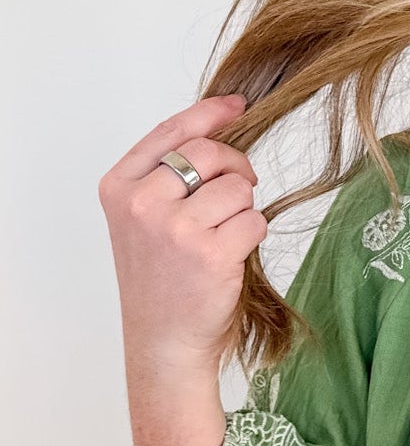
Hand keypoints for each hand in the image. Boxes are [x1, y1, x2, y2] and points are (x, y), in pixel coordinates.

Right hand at [99, 93, 265, 371]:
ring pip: (238, 187)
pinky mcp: (210, 253)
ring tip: (223, 237)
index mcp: (119, 188)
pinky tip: (231, 256)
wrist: (163, 339)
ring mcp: (174, 228)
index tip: (236, 106)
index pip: (170, 132)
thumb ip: (170, 174)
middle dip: (235, 167)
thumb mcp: (145, 218)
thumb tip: (224, 122)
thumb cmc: (160, 278)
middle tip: (238, 190)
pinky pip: (254, 220)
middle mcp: (141, 204)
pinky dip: (252, 234)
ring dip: (243, 209)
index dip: (209, 114)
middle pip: (208, 153)